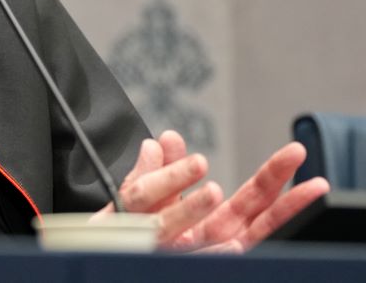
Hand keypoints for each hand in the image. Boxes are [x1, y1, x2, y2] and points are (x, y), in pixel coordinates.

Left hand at [94, 130, 329, 251]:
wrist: (106, 263)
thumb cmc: (134, 237)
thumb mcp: (147, 198)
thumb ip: (160, 170)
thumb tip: (165, 138)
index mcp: (213, 222)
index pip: (251, 197)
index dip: (273, 177)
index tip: (295, 154)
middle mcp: (214, 244)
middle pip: (252, 216)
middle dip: (278, 193)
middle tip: (301, 166)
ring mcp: (200, 259)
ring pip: (225, 242)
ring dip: (230, 219)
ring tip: (222, 193)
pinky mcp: (181, 267)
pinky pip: (198, 262)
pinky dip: (213, 256)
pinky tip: (229, 245)